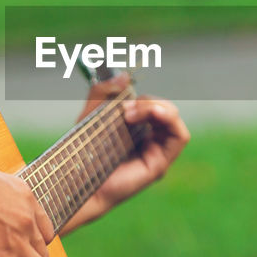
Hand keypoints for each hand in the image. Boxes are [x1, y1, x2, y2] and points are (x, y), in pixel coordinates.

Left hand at [65, 78, 189, 231]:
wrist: (76, 180)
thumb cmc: (82, 154)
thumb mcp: (91, 114)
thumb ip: (103, 93)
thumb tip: (124, 76)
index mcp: (136, 130)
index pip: (151, 105)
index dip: (141, 97)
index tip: (121, 101)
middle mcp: (149, 141)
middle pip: (164, 109)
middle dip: (148, 101)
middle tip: (125, 109)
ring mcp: (156, 153)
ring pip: (173, 119)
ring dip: (156, 108)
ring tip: (132, 113)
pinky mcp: (160, 164)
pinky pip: (180, 137)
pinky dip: (170, 119)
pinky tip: (153, 113)